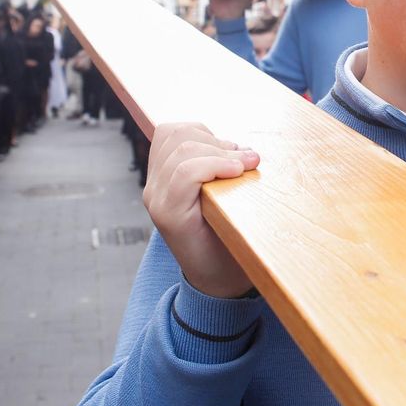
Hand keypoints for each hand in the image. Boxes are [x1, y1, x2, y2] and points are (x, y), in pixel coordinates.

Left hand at [142, 122, 260, 297]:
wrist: (208, 273)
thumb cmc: (226, 258)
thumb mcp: (235, 238)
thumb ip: (238, 201)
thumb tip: (251, 158)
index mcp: (170, 214)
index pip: (187, 171)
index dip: (219, 161)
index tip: (247, 166)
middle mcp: (155, 195)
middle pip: (181, 146)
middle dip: (220, 147)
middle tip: (250, 160)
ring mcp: (154, 182)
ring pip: (173, 134)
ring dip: (209, 137)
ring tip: (234, 154)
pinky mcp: (159, 171)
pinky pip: (169, 136)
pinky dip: (196, 133)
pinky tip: (215, 148)